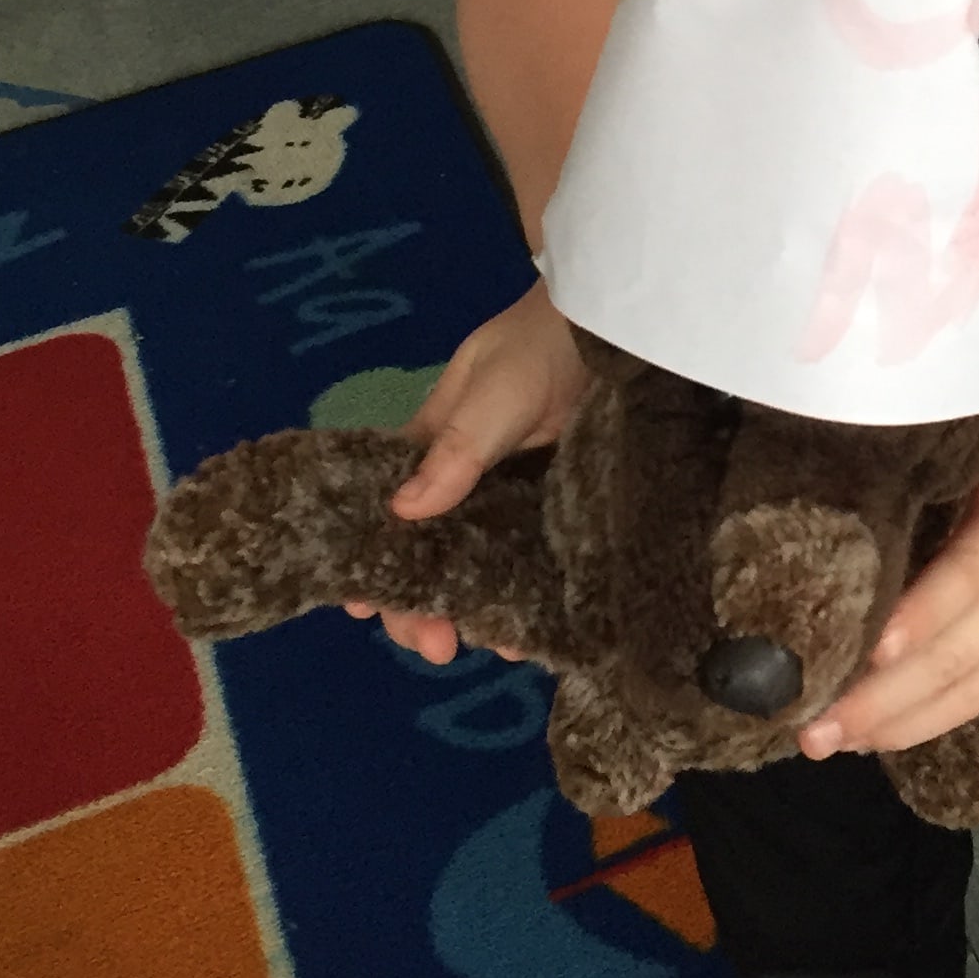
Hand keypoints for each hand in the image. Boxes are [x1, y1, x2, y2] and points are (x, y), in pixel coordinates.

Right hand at [344, 280, 587, 666]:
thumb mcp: (492, 392)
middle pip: (432, 554)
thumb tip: (401, 512)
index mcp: (433, 447)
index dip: (372, 560)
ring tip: (498, 647)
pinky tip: (536, 632)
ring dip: (478, 611)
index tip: (363, 610)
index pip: (390, 514)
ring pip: (481, 567)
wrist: (615, 328)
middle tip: (439, 649)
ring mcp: (514, 497)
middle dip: (424, 605)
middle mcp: (467, 480)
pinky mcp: (558, 508)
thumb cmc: (539, 347)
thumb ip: (454, 449)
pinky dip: (526, 599)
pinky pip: (533, 562)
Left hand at [798, 365, 978, 759]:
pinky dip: (941, 711)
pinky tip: (892, 727)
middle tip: (809, 732)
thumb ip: (936, 469)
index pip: (955, 589)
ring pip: (974, 689)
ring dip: (904, 724)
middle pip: (956, 662)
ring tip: (836, 744)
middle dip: (882, 703)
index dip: (906, 627)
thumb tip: (845, 503)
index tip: (851, 661)